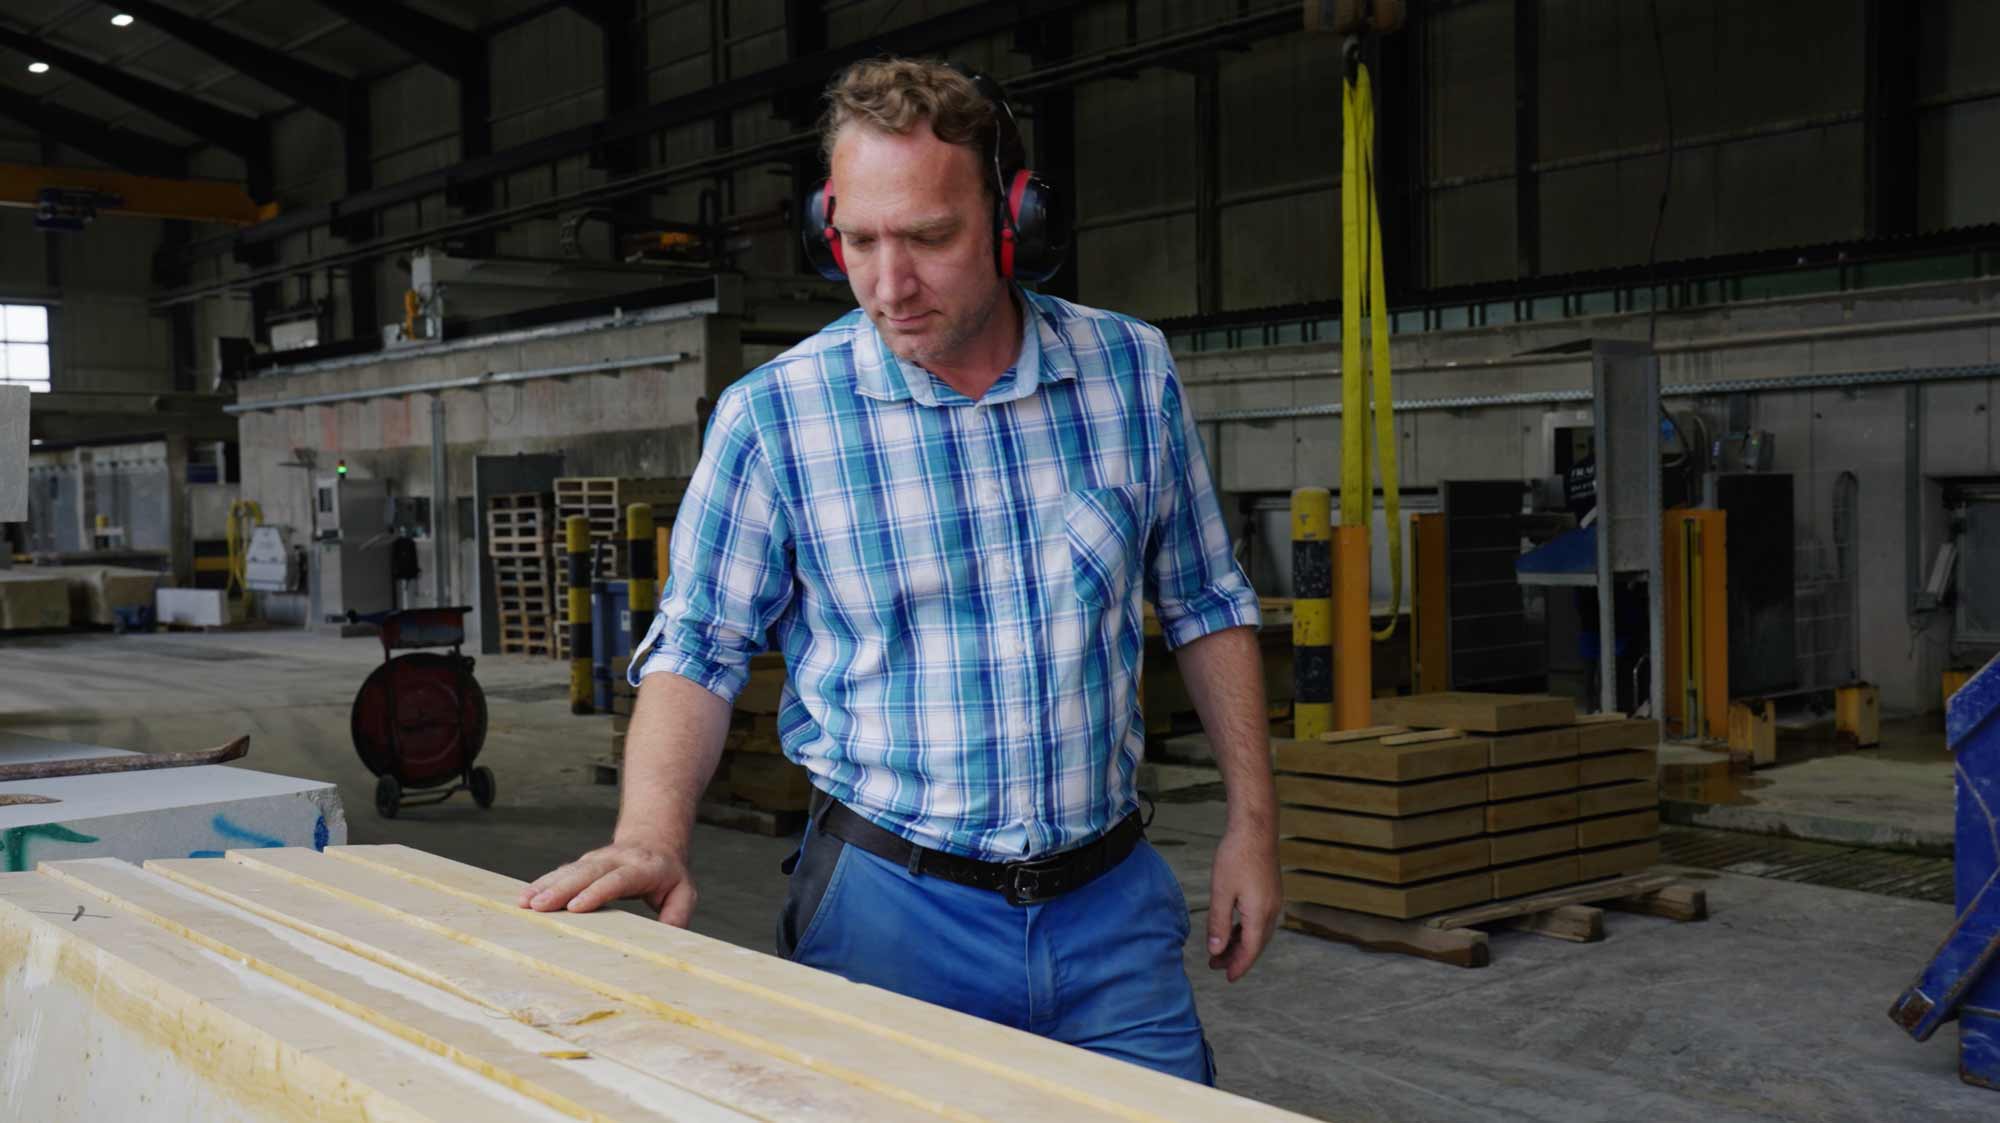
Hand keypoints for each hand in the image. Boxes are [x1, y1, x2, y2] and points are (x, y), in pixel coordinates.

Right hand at [516, 842, 697, 925]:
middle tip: (539, 906)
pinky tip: (523, 896)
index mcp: (643, 868)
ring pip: (570, 871)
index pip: (618, 879)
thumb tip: (666, 937)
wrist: (655, 840)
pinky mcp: (584, 863)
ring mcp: (597, 859)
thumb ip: (677, 914)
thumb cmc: (670, 875)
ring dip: (546, 885)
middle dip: (561, 889)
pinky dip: (542, 882)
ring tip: (524, 902)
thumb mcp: (684, 893)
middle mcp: (616, 860)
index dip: (597, 891)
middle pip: (587, 873)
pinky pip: (561, 872)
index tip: (576, 906)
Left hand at [1205, 822, 1279, 982]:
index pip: (1250, 951)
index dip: (1239, 966)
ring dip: (1242, 944)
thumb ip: (1218, 923)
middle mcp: (1272, 911)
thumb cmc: (1236, 856)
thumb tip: (1216, 950)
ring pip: (1259, 933)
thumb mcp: (1221, 892)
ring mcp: (1274, 901)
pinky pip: (1261, 921)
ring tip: (1221, 950)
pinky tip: (1233, 929)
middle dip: (1237, 958)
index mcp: (1260, 914)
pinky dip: (1247, 930)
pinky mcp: (1271, 892)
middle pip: (1256, 945)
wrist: (1255, 828)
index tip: (1227, 977)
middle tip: (1216, 966)